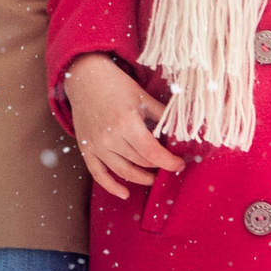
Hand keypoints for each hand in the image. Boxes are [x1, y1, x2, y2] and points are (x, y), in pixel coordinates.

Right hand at [63, 54, 184, 199]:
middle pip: (140, 162)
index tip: (181, 164)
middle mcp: (110, 138)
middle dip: (158, 166)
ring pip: (124, 171)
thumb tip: (185, 130)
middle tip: (169, 165)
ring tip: (154, 177)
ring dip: (142, 178)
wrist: (85, 77)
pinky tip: (124, 193)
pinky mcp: (86, 149)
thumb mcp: (143, 97)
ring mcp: (96, 145)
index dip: (169, 162)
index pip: (152, 153)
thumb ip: (163, 115)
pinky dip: (111, 186)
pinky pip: (98, 174)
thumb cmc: (116, 85)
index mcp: (126, 123)